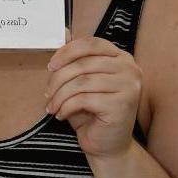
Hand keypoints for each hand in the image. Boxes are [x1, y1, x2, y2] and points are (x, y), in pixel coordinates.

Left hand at [46, 36, 142, 158]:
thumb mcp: (81, 82)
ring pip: (81, 82)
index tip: (50, 67)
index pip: (91, 43)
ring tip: (52, 107)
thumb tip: (63, 31)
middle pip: (83, 63)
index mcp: (121, 58)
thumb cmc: (92, 113)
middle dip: (58, 79)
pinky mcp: (122, 104)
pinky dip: (66, 107)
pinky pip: (84, 99)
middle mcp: (130, 69)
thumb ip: (75, 58)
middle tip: (46, 93)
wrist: (107, 146)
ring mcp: (129, 86)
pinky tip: (62, 115)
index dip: (67, 52)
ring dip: (60, 95)